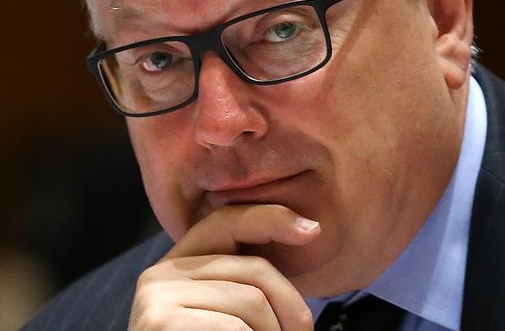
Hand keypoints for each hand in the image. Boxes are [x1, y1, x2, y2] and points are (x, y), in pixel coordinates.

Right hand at [128, 204, 320, 329]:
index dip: (272, 218)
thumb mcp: (226, 310)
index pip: (228, 220)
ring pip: (251, 302)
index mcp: (180, 264)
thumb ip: (246, 280)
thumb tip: (307, 231)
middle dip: (291, 306)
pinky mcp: (160, 323)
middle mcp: (162, 273)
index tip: (312, 230)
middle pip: (254, 270)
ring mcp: (157, 298)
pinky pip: (234, 328)